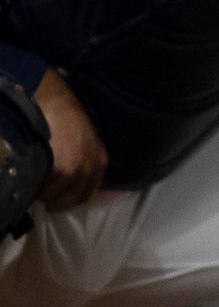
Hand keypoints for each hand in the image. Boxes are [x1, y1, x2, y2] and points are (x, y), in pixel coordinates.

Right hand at [34, 68, 105, 210]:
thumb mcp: (85, 142)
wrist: (57, 104)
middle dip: (54, 201)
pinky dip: (36, 186)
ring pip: (54, 196)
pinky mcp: (61, 169)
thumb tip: (68, 186)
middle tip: (40, 195)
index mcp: (99, 162)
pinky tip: (31, 176)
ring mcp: (77, 170)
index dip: (68, 201)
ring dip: (42, 193)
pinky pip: (45, 188)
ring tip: (34, 183)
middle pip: (71, 199)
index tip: (55, 203)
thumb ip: (83, 162)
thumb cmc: (68, 120)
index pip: (85, 194)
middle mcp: (91, 168)